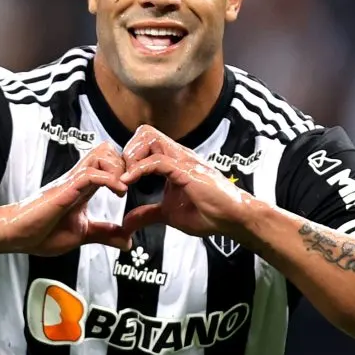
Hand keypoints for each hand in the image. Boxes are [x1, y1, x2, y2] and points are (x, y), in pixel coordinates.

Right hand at [0, 141, 131, 255]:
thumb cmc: (41, 232)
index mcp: (84, 186)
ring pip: (102, 153)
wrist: (16, 235)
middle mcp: (79, 178)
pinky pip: (93, 173)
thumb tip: (127, 241)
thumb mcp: (82, 234)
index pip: (109, 161)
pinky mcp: (66, 188)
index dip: (126, 168)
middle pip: (107, 148)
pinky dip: (111, 180)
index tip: (136, 186)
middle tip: (132, 183)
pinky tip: (119, 192)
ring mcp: (72, 180)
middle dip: (125, 162)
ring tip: (124, 187)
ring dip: (119, 168)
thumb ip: (104, 234)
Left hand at [120, 125, 246, 238]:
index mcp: (172, 161)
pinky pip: (158, 161)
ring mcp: (183, 160)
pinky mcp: (188, 171)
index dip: (128, 156)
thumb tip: (126, 223)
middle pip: (144, 132)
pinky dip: (138, 170)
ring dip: (132, 156)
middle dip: (127, 151)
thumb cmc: (210, 213)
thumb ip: (147, 215)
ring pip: (149, 138)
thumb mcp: (169, 215)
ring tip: (126, 179)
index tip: (120, 178)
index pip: (144, 141)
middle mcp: (177, 155)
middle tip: (122, 175)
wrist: (234, 219)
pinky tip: (129, 183)